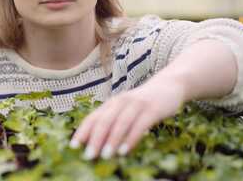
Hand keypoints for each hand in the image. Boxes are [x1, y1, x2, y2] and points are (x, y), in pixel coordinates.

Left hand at [69, 79, 186, 159]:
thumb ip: (113, 123)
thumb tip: (97, 145)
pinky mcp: (152, 109)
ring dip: (112, 140)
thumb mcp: (125, 110)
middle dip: (95, 139)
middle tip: (88, 156)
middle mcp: (121, 102)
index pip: (93, 118)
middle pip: (104, 121)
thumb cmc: (143, 104)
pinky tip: (125, 150)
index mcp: (112, 104)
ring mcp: (137, 105)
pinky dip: (131, 138)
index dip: (83, 132)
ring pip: (120, 123)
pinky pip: (140, 125)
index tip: (73, 146)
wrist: (168, 86)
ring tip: (105, 155)